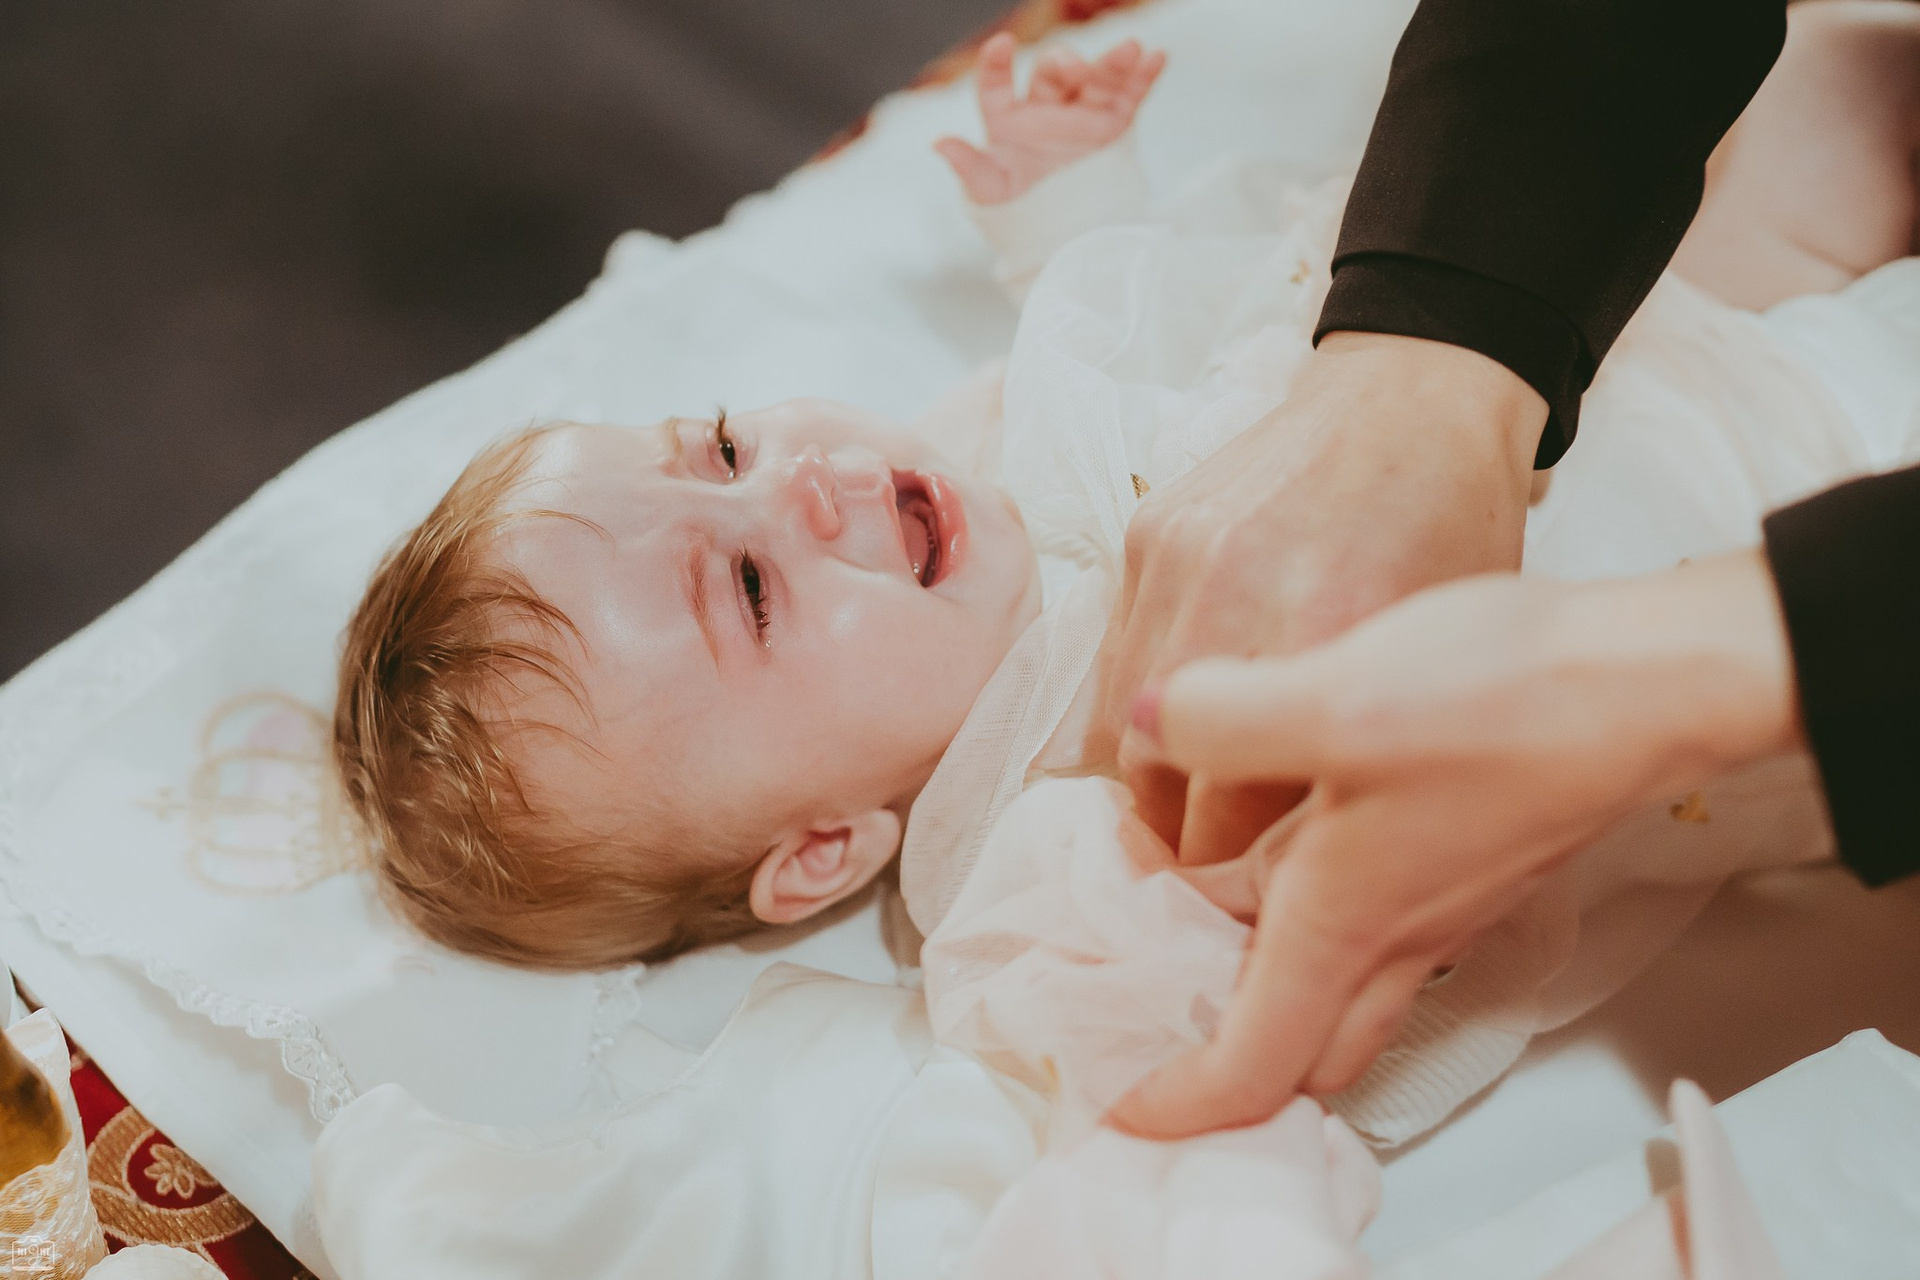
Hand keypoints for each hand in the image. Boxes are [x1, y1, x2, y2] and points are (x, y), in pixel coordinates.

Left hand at [934, 32, 1165, 205]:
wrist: (1064, 240)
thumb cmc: (1019, 214)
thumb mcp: (992, 194)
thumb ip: (970, 168)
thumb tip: (938, 143)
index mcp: (1007, 121)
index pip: (996, 86)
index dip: (995, 65)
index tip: (1000, 45)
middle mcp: (1043, 109)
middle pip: (1053, 74)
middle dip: (1065, 65)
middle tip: (1076, 70)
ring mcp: (1080, 114)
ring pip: (1095, 79)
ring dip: (1113, 62)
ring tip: (1131, 49)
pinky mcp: (1112, 125)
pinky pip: (1129, 96)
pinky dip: (1143, 77)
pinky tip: (1157, 58)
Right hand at [1105, 332, 1544, 866]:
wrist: (1412, 395)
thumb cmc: (1455, 528)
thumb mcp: (1439, 653)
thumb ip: (1361, 753)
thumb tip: (1310, 870)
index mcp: (1334, 636)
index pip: (1244, 817)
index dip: (1243, 884)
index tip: (1254, 911)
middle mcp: (1238, 600)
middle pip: (1166, 787)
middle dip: (1185, 851)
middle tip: (1210, 882)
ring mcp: (1178, 564)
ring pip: (1123, 732)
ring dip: (1150, 787)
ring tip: (1184, 816)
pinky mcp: (1145, 535)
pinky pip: (1115, 662)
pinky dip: (1142, 711)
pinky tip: (1179, 731)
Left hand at [1109, 550, 1803, 1137]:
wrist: (1647, 679)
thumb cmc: (1506, 702)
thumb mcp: (1332, 699)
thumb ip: (1217, 717)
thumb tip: (1146, 723)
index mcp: (1340, 929)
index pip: (1247, 1070)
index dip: (1175, 1101)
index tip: (1117, 1094)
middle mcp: (1390, 937)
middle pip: (1293, 1047)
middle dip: (1214, 1047)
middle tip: (1139, 990)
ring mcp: (1431, 903)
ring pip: (1326, 981)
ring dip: (1251, 968)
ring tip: (1176, 903)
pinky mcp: (1457, 857)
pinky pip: (1361, 921)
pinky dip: (1296, 909)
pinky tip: (1269, 831)